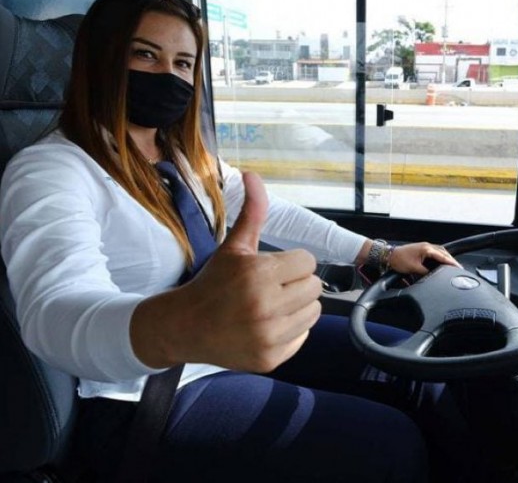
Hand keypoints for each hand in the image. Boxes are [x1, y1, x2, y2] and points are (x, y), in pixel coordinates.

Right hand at [131, 172, 321, 372]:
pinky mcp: (271, 358)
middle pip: (315, 286)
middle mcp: (264, 307)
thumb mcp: (234, 246)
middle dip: (296, 283)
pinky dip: (291, 330)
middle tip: (272, 287)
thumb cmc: (214, 282)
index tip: (272, 269)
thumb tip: (253, 175)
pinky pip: (303, 335)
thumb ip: (252, 212)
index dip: (291, 263)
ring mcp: (268, 337)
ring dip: (298, 306)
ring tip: (272, 305)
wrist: (186, 327)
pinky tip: (267, 325)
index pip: (308, 261)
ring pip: (314, 311)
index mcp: (258, 275)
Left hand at [388, 242, 460, 274]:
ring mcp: (424, 247)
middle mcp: (427, 246)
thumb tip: (433, 276)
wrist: (388, 255)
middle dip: (451, 260)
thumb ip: (425, 272)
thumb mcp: (414, 268)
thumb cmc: (399, 260)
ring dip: (446, 258)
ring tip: (453, 265)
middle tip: (458, 267)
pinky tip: (442, 262)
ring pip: (440, 251)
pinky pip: (435, 252)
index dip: (451, 262)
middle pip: (444, 252)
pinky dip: (440, 257)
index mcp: (426, 249)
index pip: (443, 256)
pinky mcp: (421, 249)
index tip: (458, 267)